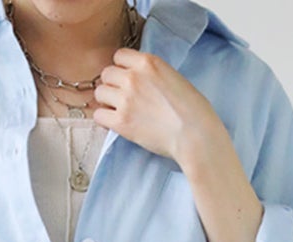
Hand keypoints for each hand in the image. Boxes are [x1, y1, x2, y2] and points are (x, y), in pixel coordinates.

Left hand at [87, 46, 224, 166]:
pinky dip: (104, 119)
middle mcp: (133, 77)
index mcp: (148, 62)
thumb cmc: (192, 109)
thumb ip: (152, 74)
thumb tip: (141, 80)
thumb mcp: (173, 77)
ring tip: (118, 110)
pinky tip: (115, 123)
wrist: (194, 134)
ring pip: (99, 93)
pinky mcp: (121, 122)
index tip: (127, 79)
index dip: (122, 68)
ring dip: (106, 101)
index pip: (119, 56)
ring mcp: (125, 99)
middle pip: (107, 73)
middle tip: (122, 97)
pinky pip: (99, 115)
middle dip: (112, 84)